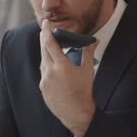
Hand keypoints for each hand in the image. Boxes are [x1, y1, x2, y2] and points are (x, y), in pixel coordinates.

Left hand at [39, 20, 97, 136]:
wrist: (76, 113)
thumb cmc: (84, 91)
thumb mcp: (88, 70)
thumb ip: (88, 53)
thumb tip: (94, 41)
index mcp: (61, 65)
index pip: (50, 43)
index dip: (46, 31)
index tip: (45, 23)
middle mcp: (50, 71)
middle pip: (43, 50)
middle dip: (43, 39)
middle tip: (45, 30)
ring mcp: (44, 80)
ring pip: (42, 61)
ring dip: (45, 52)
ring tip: (49, 46)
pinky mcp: (42, 87)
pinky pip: (43, 72)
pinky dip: (46, 65)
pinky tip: (51, 65)